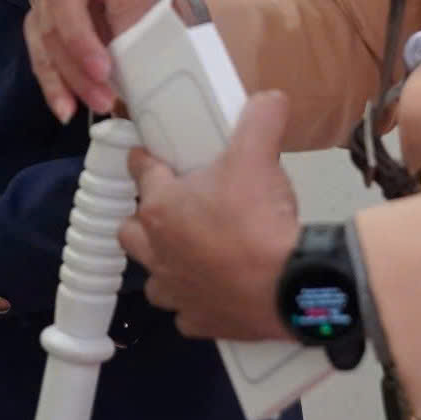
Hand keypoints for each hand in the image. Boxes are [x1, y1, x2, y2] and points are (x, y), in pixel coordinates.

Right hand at [24, 0, 174, 120]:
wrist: (142, 1)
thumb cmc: (153, 5)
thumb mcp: (163, 12)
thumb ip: (152, 33)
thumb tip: (142, 73)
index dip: (111, 32)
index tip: (112, 70)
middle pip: (63, 6)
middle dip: (79, 56)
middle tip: (103, 95)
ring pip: (46, 32)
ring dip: (66, 77)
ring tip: (86, 108)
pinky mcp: (38, 17)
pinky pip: (38, 50)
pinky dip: (52, 83)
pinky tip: (65, 108)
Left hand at [119, 90, 297, 341]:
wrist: (290, 288)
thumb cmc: (259, 218)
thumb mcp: (260, 155)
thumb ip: (261, 119)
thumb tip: (270, 96)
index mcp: (163, 208)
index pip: (141, 172)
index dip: (144, 159)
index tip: (146, 154)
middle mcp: (159, 252)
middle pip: (131, 230)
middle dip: (143, 218)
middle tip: (170, 208)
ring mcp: (177, 292)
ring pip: (153, 278)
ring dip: (165, 265)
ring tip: (189, 254)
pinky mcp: (200, 323)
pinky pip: (186, 314)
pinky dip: (195, 303)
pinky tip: (213, 293)